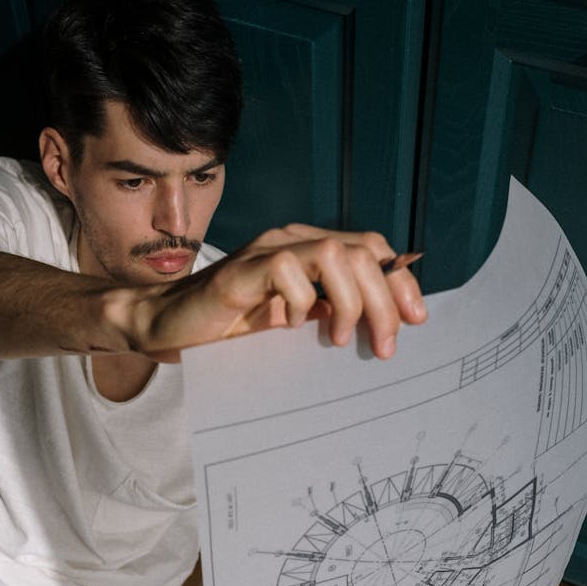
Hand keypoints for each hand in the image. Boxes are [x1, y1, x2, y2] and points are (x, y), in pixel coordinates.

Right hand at [126, 225, 426, 359]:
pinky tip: (292, 326)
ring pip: (334, 255)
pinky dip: (301, 302)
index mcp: (310, 249)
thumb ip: (332, 310)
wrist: (170, 327)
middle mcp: (293, 240)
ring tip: (341, 337)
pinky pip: (287, 269)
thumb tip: (386, 324)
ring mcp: (267, 251)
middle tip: (385, 345)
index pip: (372, 248)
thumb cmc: (233, 328)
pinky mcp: (242, 271)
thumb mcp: (296, 320)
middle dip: (385, 301)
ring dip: (350, 301)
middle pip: (362, 252)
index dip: (401, 281)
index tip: (416, 321)